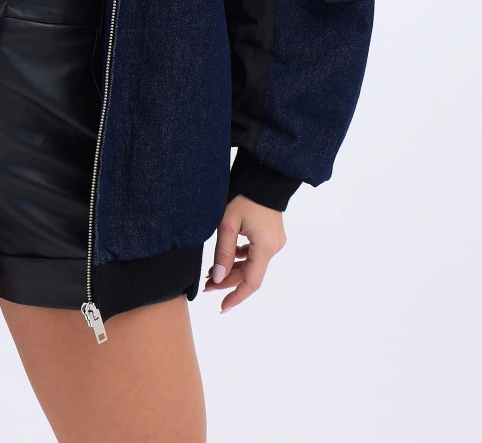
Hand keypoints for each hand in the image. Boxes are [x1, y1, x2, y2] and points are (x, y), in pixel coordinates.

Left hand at [203, 195, 286, 311]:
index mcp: (265, 247)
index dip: (236, 297)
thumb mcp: (227, 223)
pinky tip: (226, 258)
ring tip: (212, 273)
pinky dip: (240, 258)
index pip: (251, 283)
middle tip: (207, 286)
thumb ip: (223, 252)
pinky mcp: (272, 234)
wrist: (263, 173)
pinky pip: (255, 253)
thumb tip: (218, 279)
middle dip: (228, 282)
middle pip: (250, 274)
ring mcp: (275, 241)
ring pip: (252, 264)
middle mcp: (274, 247)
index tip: (222, 308)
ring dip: (233, 270)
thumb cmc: (243, 195)